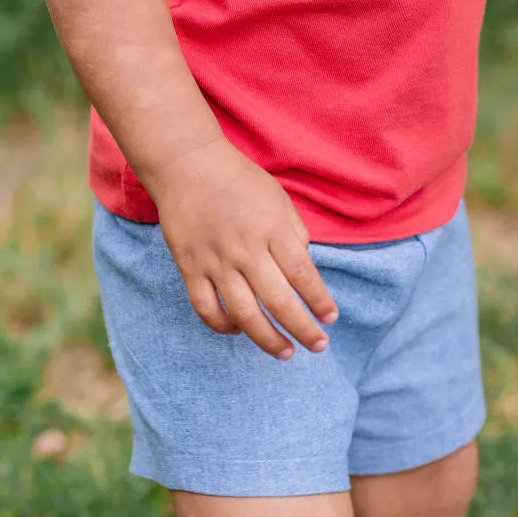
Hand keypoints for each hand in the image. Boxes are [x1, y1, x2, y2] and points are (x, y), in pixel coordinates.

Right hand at [148, 137, 338, 360]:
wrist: (187, 164)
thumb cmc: (238, 179)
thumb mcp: (278, 198)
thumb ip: (294, 233)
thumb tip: (304, 269)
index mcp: (272, 229)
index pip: (303, 275)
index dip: (319, 301)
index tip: (330, 318)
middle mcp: (246, 249)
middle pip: (279, 302)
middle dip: (303, 330)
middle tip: (317, 345)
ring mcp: (216, 261)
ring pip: (244, 315)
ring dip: (268, 339)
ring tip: (284, 352)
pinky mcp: (190, 267)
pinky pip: (206, 308)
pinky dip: (223, 326)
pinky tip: (239, 331)